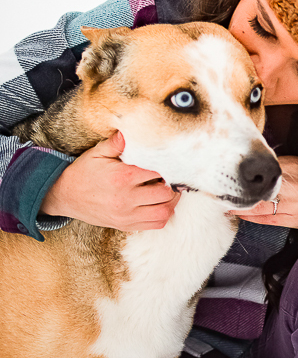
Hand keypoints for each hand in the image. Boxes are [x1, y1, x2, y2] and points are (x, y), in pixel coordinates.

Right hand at [40, 131, 179, 230]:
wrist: (65, 196)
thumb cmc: (83, 172)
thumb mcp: (97, 153)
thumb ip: (116, 143)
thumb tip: (129, 132)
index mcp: (122, 177)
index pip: (158, 172)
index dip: (167, 166)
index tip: (167, 162)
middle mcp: (127, 199)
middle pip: (166, 194)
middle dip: (172, 184)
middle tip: (171, 177)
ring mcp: (127, 215)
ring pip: (164, 212)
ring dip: (172, 202)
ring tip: (169, 191)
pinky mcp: (126, 225)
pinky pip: (155, 224)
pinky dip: (163, 214)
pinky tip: (160, 203)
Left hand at [233, 156, 297, 230]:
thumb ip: (278, 163)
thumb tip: (255, 163)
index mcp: (295, 174)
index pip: (265, 174)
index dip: (246, 176)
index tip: (229, 174)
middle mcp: (294, 192)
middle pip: (259, 193)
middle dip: (239, 193)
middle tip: (221, 191)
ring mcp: (292, 209)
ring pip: (260, 209)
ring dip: (241, 207)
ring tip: (227, 203)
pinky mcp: (291, 222)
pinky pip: (266, 221)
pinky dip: (251, 217)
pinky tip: (240, 213)